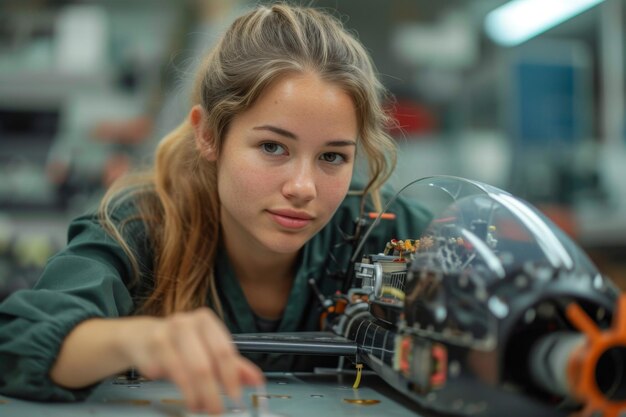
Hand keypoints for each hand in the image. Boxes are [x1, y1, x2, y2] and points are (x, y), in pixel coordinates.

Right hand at [121, 308, 263, 413]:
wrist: (141, 337)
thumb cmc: (180, 342)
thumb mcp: (208, 349)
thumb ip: (234, 364)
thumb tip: (256, 380)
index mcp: (205, 320)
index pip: (224, 350)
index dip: (231, 377)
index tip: (236, 397)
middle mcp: (185, 323)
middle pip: (204, 364)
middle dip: (213, 393)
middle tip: (217, 410)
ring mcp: (165, 334)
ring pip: (186, 372)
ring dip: (196, 396)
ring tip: (201, 407)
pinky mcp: (149, 349)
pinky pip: (167, 376)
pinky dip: (179, 391)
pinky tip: (186, 397)